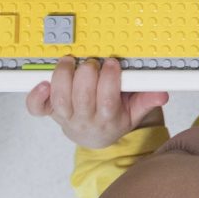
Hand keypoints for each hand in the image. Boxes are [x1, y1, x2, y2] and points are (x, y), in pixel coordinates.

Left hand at [24, 56, 168, 148]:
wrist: (93, 136)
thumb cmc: (114, 118)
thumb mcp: (135, 111)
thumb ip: (147, 99)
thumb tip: (162, 93)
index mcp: (108, 118)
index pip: (106, 100)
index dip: (108, 79)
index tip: (112, 62)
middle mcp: (85, 118)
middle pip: (82, 97)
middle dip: (87, 74)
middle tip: (92, 61)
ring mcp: (65, 116)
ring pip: (60, 99)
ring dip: (63, 77)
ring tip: (70, 61)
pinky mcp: (50, 112)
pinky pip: (38, 107)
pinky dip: (36, 95)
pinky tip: (43, 82)